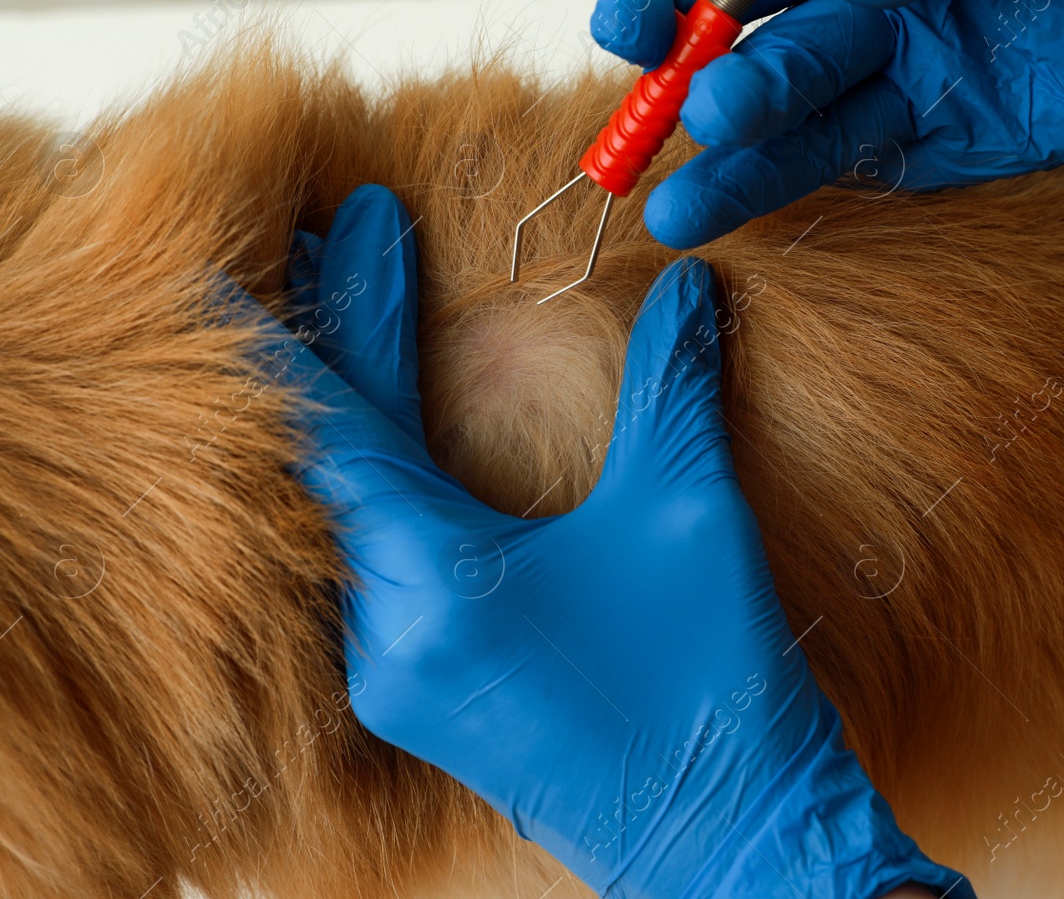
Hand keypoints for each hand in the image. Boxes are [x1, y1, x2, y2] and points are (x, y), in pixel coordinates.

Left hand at [276, 184, 974, 898]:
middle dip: (351, 346)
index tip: (335, 225)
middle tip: (349, 244)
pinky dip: (383, 496)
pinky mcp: (421, 705)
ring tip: (364, 327)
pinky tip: (401, 450)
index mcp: (440, 580)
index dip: (343, 313)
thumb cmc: (707, 680)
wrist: (727, 838)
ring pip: (348, 521)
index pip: (346, 421)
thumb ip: (674, 384)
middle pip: (340, 462)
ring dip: (360, 422)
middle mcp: (389, 635)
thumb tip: (694, 283)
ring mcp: (395, 681)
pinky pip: (372, 575)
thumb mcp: (690, 513)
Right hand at [591, 0, 1063, 249]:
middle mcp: (878, 11)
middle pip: (769, 59)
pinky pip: (876, 167)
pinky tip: (757, 210)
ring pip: (808, 129)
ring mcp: (918, 79)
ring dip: (744, 165)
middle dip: (714, 92)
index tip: (624, 25)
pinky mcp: (967, 139)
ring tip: (680, 208)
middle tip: (686, 123)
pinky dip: (814, 188)